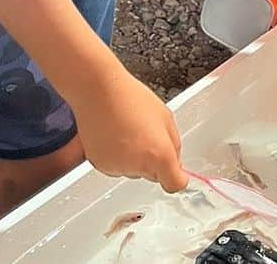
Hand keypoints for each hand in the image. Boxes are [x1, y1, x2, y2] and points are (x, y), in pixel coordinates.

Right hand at [72, 66, 187, 193]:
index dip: (177, 177)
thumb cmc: (131, 98)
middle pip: (154, 175)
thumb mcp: (166, 117)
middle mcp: (137, 166)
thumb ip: (174, 143)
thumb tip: (174, 158)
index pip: (174, 184)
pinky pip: (116, 166)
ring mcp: (116, 167)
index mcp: (159, 154)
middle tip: (147, 135)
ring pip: (134, 171)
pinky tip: (116, 135)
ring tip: (128, 131)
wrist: (99, 91)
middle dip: (155, 161)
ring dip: (135, 158)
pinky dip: (118, 156)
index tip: (178, 173)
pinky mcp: (99, 165)